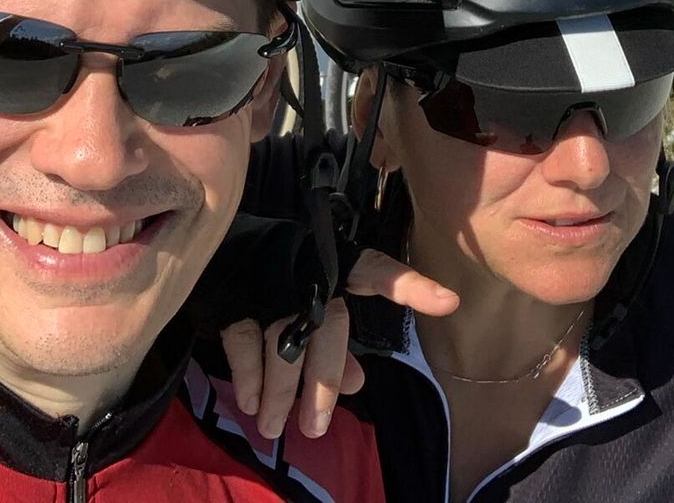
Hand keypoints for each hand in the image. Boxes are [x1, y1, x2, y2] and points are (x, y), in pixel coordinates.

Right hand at [219, 250, 457, 439]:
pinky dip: (248, 374)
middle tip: (316, 427)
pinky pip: (244, 339)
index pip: (380, 272)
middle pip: (328, 329)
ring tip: (275, 428)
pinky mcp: (237, 298)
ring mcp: (271, 286)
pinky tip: (251, 402)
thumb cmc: (285, 279)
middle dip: (323, 381)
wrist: (224, 245)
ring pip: (283, 342)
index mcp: (339, 267)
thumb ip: (339, 348)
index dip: (412, 287)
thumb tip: (357, 388)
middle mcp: (310, 274)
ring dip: (280, 391)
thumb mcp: (317, 308)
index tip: (448, 303)